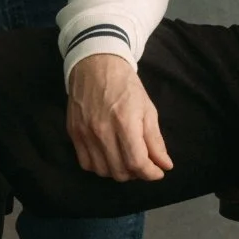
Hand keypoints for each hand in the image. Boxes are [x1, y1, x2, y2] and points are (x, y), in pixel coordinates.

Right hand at [66, 53, 172, 181]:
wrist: (95, 64)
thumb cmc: (126, 85)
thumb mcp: (147, 109)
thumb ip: (155, 140)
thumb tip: (165, 165)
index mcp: (124, 122)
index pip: (137, 162)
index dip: (150, 174)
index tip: (158, 172)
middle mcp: (102, 130)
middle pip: (120, 171)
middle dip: (137, 173)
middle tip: (143, 163)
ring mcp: (85, 133)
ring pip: (103, 171)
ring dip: (118, 171)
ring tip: (126, 160)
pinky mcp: (73, 133)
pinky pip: (86, 163)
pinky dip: (100, 166)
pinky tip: (109, 157)